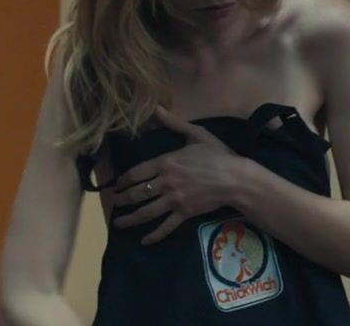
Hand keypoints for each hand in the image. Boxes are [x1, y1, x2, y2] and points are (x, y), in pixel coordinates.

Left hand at [110, 106, 247, 243]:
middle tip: (113, 203)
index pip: (137, 172)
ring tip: (118, 223)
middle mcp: (165, 182)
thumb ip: (175, 123)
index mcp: (166, 162)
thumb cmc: (219, 155)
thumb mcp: (197, 134)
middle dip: (122, 200)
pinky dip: (154, 235)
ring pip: (146, 212)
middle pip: (137, 193)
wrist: (236, 179)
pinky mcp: (184, 213)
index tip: (117, 184)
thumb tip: (158, 109)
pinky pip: (165, 226)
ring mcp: (174, 199)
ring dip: (130, 219)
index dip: (123, 180)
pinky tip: (144, 240)